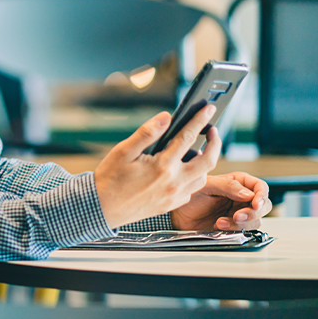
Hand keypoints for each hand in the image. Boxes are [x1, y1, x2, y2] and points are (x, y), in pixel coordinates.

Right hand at [93, 106, 219, 227]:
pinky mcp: (172, 204)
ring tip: (198, 151)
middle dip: (215, 142)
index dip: (200, 120)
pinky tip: (183, 170)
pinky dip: (194, 177)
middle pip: (208, 160)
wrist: (102, 209)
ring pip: (203, 177)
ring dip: (205, 162)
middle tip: (212, 130)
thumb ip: (147, 133)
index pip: (188, 137)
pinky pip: (192, 190)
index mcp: (162, 166)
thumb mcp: (123, 151)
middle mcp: (174, 182)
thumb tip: (166, 118)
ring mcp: (175, 195)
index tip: (208, 109)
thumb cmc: (110, 179)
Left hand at [170, 172, 271, 230]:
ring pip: (255, 220)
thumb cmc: (190, 194)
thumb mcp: (206, 185)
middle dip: (254, 212)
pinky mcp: (234, 226)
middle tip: (238, 216)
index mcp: (237, 182)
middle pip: (263, 206)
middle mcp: (242, 198)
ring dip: (241, 223)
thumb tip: (248, 194)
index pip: (260, 187)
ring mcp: (239, 213)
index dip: (261, 195)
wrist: (178, 213)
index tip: (255, 203)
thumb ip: (227, 186)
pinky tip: (219, 225)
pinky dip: (234, 230)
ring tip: (221, 221)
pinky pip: (244, 231)